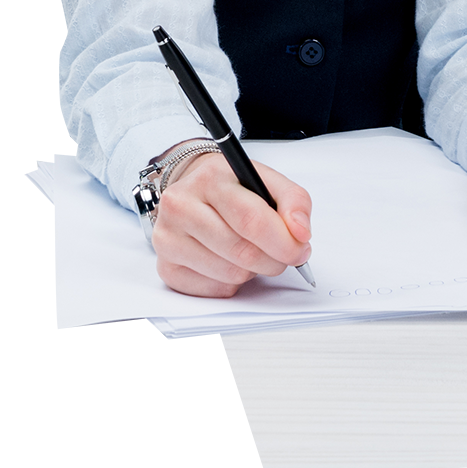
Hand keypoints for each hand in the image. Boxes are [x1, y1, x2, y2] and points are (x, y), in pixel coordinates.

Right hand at [150, 142, 312, 297]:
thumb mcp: (267, 180)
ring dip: (253, 270)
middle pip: (241, 251)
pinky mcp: (166, 267)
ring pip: (229, 274)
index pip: (251, 219)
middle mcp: (180, 206)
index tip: (301, 249)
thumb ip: (294, 201)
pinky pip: (213, 289)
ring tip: (252, 250)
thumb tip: (300, 233)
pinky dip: (232, 281)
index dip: (283, 241)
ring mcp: (168, 239)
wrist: (196, 191)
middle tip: (284, 255)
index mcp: (210, 178)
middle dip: (274, 260)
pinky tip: (230, 261)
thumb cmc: (234, 187)